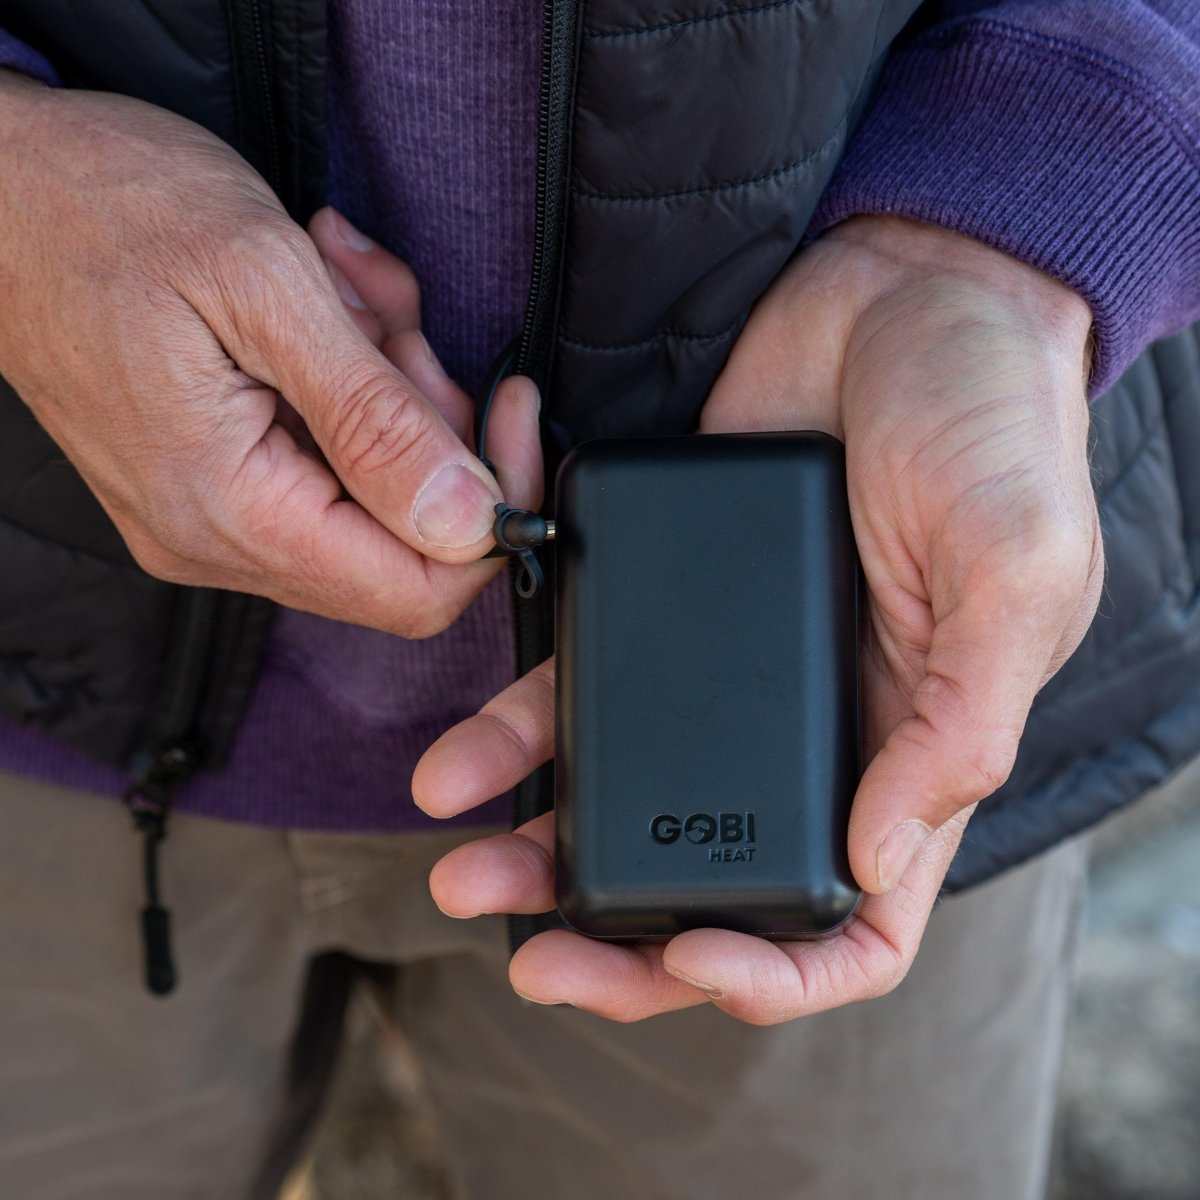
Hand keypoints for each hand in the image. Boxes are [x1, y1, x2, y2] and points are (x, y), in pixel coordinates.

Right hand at [0, 73, 540, 635]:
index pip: (421, 589)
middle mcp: (219, 542)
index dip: (494, 510)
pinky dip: (348, 388)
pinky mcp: (214, 484)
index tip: (511, 409)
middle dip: (431, 424)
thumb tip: (468, 521)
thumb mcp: (265, 287)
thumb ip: (374, 419)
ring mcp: (212, 519)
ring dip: (387, 388)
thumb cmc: (106, 211)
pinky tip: (317, 315)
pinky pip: (327, 462)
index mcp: (234, 511)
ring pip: (371, 492)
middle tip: (391, 326)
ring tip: (337, 297)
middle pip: (406, 541)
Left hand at [412, 215, 1101, 1022]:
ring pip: (620, 801)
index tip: (690, 961)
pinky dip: (514, 728)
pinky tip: (456, 757)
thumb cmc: (990, 425)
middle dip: (621, 939)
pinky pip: (575, 684)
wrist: (898, 292)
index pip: (853, 923)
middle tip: (534, 956)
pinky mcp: (656, 602)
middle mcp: (804, 735)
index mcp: (906, 750)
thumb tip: (875, 860)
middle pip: (706, 882)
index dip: (778, 974)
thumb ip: (960, 724)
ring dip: (540, 847)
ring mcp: (720, 678)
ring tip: (461, 865)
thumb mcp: (1015, 571)